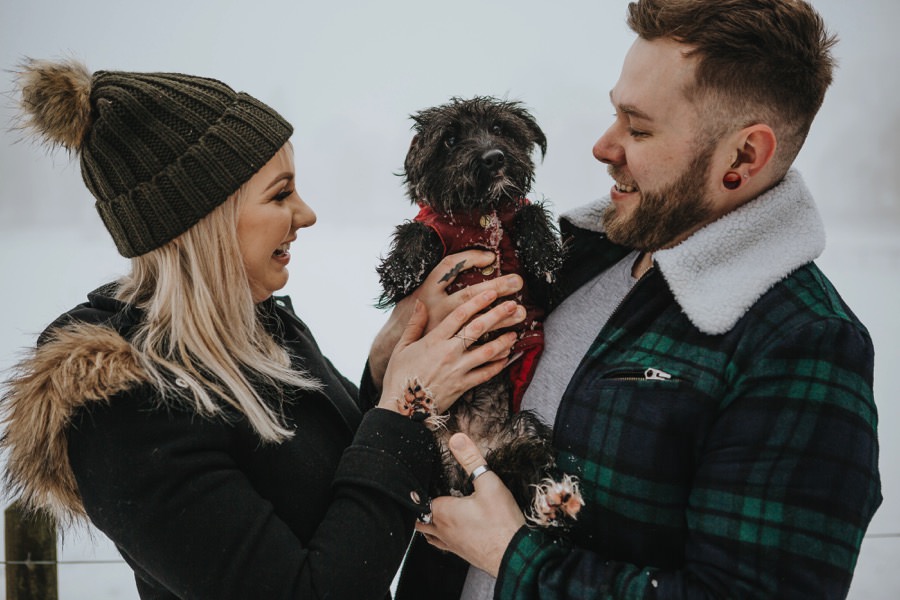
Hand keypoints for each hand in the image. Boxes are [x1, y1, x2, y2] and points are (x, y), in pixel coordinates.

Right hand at [378, 289, 523, 415]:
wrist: (403, 408)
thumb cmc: (400, 376)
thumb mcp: (401, 347)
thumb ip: (414, 324)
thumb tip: (420, 303)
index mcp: (434, 340)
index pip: (459, 315)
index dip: (477, 302)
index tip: (491, 293)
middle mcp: (449, 352)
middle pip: (477, 329)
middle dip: (497, 315)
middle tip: (512, 306)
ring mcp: (458, 370)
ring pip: (487, 352)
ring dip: (503, 342)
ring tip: (514, 333)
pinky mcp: (463, 386)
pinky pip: (485, 374)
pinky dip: (498, 366)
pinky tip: (506, 358)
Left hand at [415, 433, 525, 576]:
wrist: (514, 556)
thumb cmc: (502, 523)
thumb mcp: (489, 483)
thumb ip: (471, 460)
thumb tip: (456, 439)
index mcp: (443, 512)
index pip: (420, 500)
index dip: (419, 490)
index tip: (419, 481)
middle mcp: (442, 530)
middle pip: (418, 519)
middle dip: (418, 508)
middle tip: (422, 495)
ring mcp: (451, 544)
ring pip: (427, 534)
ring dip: (426, 523)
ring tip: (429, 512)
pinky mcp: (461, 553)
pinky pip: (442, 544)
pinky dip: (439, 536)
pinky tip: (448, 531)